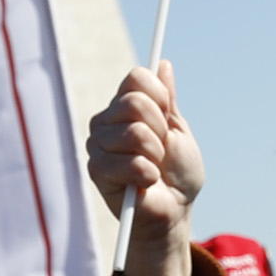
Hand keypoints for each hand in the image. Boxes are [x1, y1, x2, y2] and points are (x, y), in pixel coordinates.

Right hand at [87, 64, 206, 275]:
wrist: (174, 210)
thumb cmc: (178, 172)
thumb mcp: (179, 131)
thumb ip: (167, 100)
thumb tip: (162, 64)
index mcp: (125, 106)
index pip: (136, 79)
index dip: (159, 96)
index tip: (168, 117)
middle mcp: (107, 121)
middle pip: (134, 103)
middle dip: (160, 129)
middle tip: (161, 150)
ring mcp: (98, 145)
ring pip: (134, 133)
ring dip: (156, 155)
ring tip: (154, 168)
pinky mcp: (97, 171)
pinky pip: (130, 163)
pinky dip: (148, 175)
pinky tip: (145, 183)